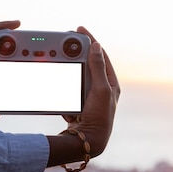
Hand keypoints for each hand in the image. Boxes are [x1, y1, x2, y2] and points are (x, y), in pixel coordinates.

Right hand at [47, 26, 119, 165]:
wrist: (88, 142)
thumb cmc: (99, 117)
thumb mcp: (100, 90)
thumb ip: (98, 68)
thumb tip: (96, 46)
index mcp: (111, 83)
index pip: (100, 55)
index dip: (90, 40)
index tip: (79, 29)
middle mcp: (102, 89)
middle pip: (88, 64)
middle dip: (76, 54)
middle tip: (64, 42)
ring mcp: (90, 98)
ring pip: (76, 77)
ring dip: (68, 73)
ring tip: (60, 66)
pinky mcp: (79, 106)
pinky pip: (69, 92)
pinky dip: (64, 90)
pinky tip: (63, 94)